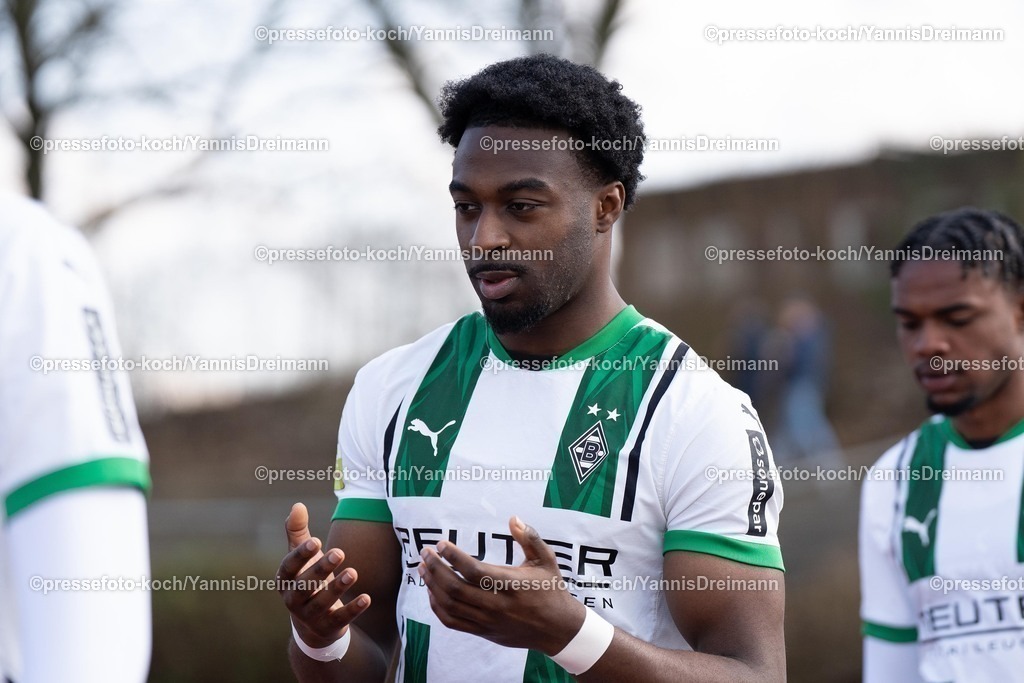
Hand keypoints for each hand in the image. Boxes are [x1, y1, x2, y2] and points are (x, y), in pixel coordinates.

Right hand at [277, 502, 370, 647]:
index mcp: (285, 580)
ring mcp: (310, 616)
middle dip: (321, 569)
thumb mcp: (301, 558)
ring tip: (353, 572)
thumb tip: (298, 505)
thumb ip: (298, 532)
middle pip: (305, 585)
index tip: (316, 540)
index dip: (301, 555)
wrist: (312, 624)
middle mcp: (293, 600)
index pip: (289, 567)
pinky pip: (341, 619)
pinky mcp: (328, 627)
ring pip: (322, 603)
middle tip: (339, 552)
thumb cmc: (307, 579)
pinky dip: (353, 609)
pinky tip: (367, 597)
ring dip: (337, 588)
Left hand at [419, 515, 584, 653]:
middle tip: (425, 553)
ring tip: (424, 568)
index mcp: (511, 585)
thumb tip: (513, 518)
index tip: (440, 544)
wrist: (557, 629)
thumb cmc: (551, 589)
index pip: (474, 571)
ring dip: (433, 586)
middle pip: (456, 589)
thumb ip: (529, 538)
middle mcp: (497, 605)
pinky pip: (453, 622)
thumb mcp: (546, 560)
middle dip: (436, 569)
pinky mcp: (484, 632)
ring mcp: (488, 621)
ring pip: (451, 606)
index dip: (453, 557)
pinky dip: (437, 607)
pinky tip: (432, 591)